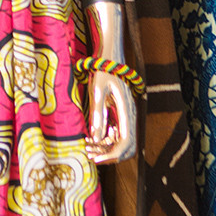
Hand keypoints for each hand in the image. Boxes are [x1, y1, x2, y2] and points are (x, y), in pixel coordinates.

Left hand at [85, 1, 137, 164]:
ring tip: (86, 145)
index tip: (95, 159)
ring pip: (121, 142)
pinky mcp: (120, 114)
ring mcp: (125, 116)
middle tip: (89, 153)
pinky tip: (91, 135)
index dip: (111, 155)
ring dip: (105, 148)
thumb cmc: (103, 70)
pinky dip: (105, 139)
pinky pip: (116, 134)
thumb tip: (96, 136)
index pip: (125, 142)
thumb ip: (98, 112)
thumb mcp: (97, 89)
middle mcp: (129, 115)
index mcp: (126, 110)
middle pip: (126, 147)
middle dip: (108, 154)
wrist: (109, 56)